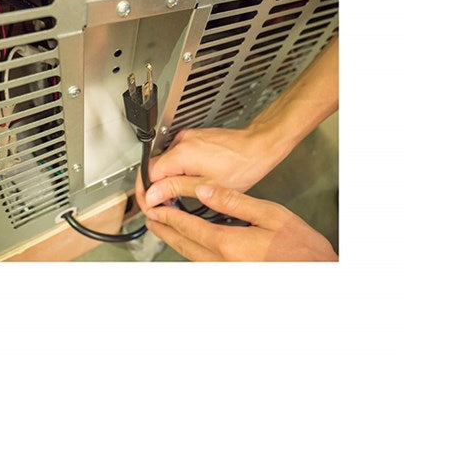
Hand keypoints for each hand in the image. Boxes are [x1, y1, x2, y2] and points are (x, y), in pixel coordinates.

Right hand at [136, 127, 282, 212]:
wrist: (259, 146)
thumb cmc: (242, 166)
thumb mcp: (206, 186)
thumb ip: (175, 189)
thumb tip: (152, 195)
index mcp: (181, 154)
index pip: (148, 174)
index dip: (146, 193)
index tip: (150, 206)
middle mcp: (181, 142)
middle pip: (153, 167)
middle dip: (154, 188)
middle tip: (160, 206)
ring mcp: (187, 138)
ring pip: (165, 161)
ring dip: (165, 179)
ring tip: (173, 197)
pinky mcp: (194, 138)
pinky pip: (176, 155)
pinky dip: (176, 170)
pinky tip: (185, 182)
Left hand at [144, 184, 336, 261]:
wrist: (318, 273)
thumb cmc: (302, 248)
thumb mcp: (270, 214)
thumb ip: (234, 202)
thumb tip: (205, 192)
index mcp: (230, 244)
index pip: (189, 227)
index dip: (169, 217)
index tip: (156, 208)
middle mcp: (223, 264)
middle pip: (184, 246)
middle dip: (165, 231)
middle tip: (152, 220)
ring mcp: (227, 275)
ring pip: (192, 258)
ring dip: (177, 242)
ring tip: (167, 230)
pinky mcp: (233, 279)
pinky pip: (205, 265)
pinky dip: (194, 252)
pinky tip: (194, 245)